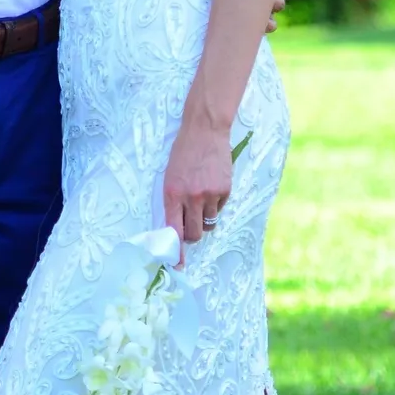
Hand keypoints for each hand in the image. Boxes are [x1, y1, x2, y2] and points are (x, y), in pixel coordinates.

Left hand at [162, 114, 232, 262]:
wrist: (204, 130)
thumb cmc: (182, 154)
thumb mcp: (169, 177)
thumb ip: (172, 202)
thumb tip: (176, 228)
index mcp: (171, 194)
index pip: (173, 230)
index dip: (175, 251)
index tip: (177, 265)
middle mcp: (190, 197)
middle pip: (193, 234)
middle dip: (191, 235)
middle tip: (190, 223)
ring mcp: (209, 194)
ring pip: (208, 224)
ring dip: (203, 219)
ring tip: (201, 200)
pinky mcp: (225, 190)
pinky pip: (220, 209)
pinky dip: (215, 205)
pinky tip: (211, 187)